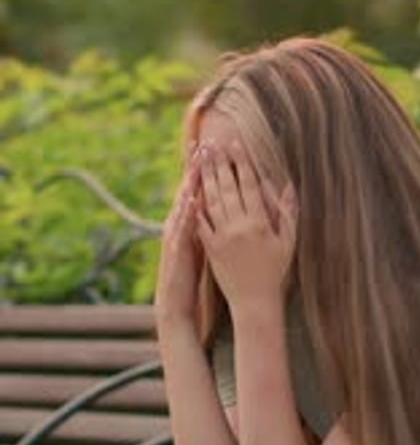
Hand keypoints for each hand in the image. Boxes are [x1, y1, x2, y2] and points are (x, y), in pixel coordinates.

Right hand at [154, 151, 202, 338]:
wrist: (175, 300)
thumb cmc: (191, 271)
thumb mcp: (201, 242)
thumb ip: (207, 221)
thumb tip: (219, 201)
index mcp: (188, 222)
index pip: (196, 190)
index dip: (202, 169)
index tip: (211, 147)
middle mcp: (179, 225)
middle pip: (187, 191)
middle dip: (195, 168)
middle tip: (202, 144)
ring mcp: (176, 237)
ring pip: (182, 206)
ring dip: (188, 184)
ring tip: (196, 165)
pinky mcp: (176, 251)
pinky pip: (182, 229)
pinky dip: (186, 214)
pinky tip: (190, 200)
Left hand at [195, 139, 297, 311]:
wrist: (256, 301)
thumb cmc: (275, 272)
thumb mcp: (288, 241)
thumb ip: (288, 212)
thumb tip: (287, 185)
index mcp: (261, 222)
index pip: (249, 185)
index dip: (242, 162)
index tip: (235, 144)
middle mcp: (240, 226)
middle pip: (228, 187)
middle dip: (220, 163)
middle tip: (213, 143)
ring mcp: (223, 237)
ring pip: (213, 200)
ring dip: (207, 177)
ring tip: (202, 159)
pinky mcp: (211, 248)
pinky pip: (201, 223)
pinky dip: (195, 206)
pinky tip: (190, 190)